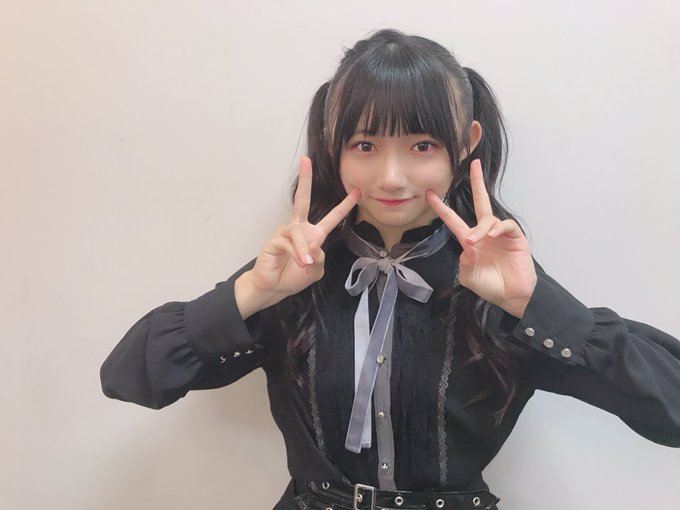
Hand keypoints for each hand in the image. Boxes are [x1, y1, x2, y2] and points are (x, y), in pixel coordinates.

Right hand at [235, 157, 359, 317]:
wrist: (273, 288)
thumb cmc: (293, 277)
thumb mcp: (315, 270)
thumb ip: (319, 258)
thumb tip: (313, 245)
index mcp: (313, 235)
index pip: (332, 218)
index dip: (344, 205)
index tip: (357, 192)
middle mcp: (299, 229)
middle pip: (302, 199)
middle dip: (305, 180)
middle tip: (306, 161)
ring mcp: (285, 233)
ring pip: (299, 233)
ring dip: (304, 250)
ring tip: (305, 264)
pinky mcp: (274, 239)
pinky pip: (289, 241)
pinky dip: (296, 253)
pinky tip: (298, 262)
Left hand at [426, 159, 536, 317]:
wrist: (512, 296)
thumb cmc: (490, 286)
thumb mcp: (469, 276)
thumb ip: (465, 262)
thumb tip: (467, 244)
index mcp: (470, 241)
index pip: (454, 220)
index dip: (442, 208)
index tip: (429, 194)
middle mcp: (485, 233)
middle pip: (481, 202)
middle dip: (477, 183)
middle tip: (473, 164)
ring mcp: (500, 234)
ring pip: (489, 219)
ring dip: (480, 229)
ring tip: (475, 241)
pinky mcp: (515, 238)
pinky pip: (506, 226)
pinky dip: (498, 228)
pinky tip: (492, 235)